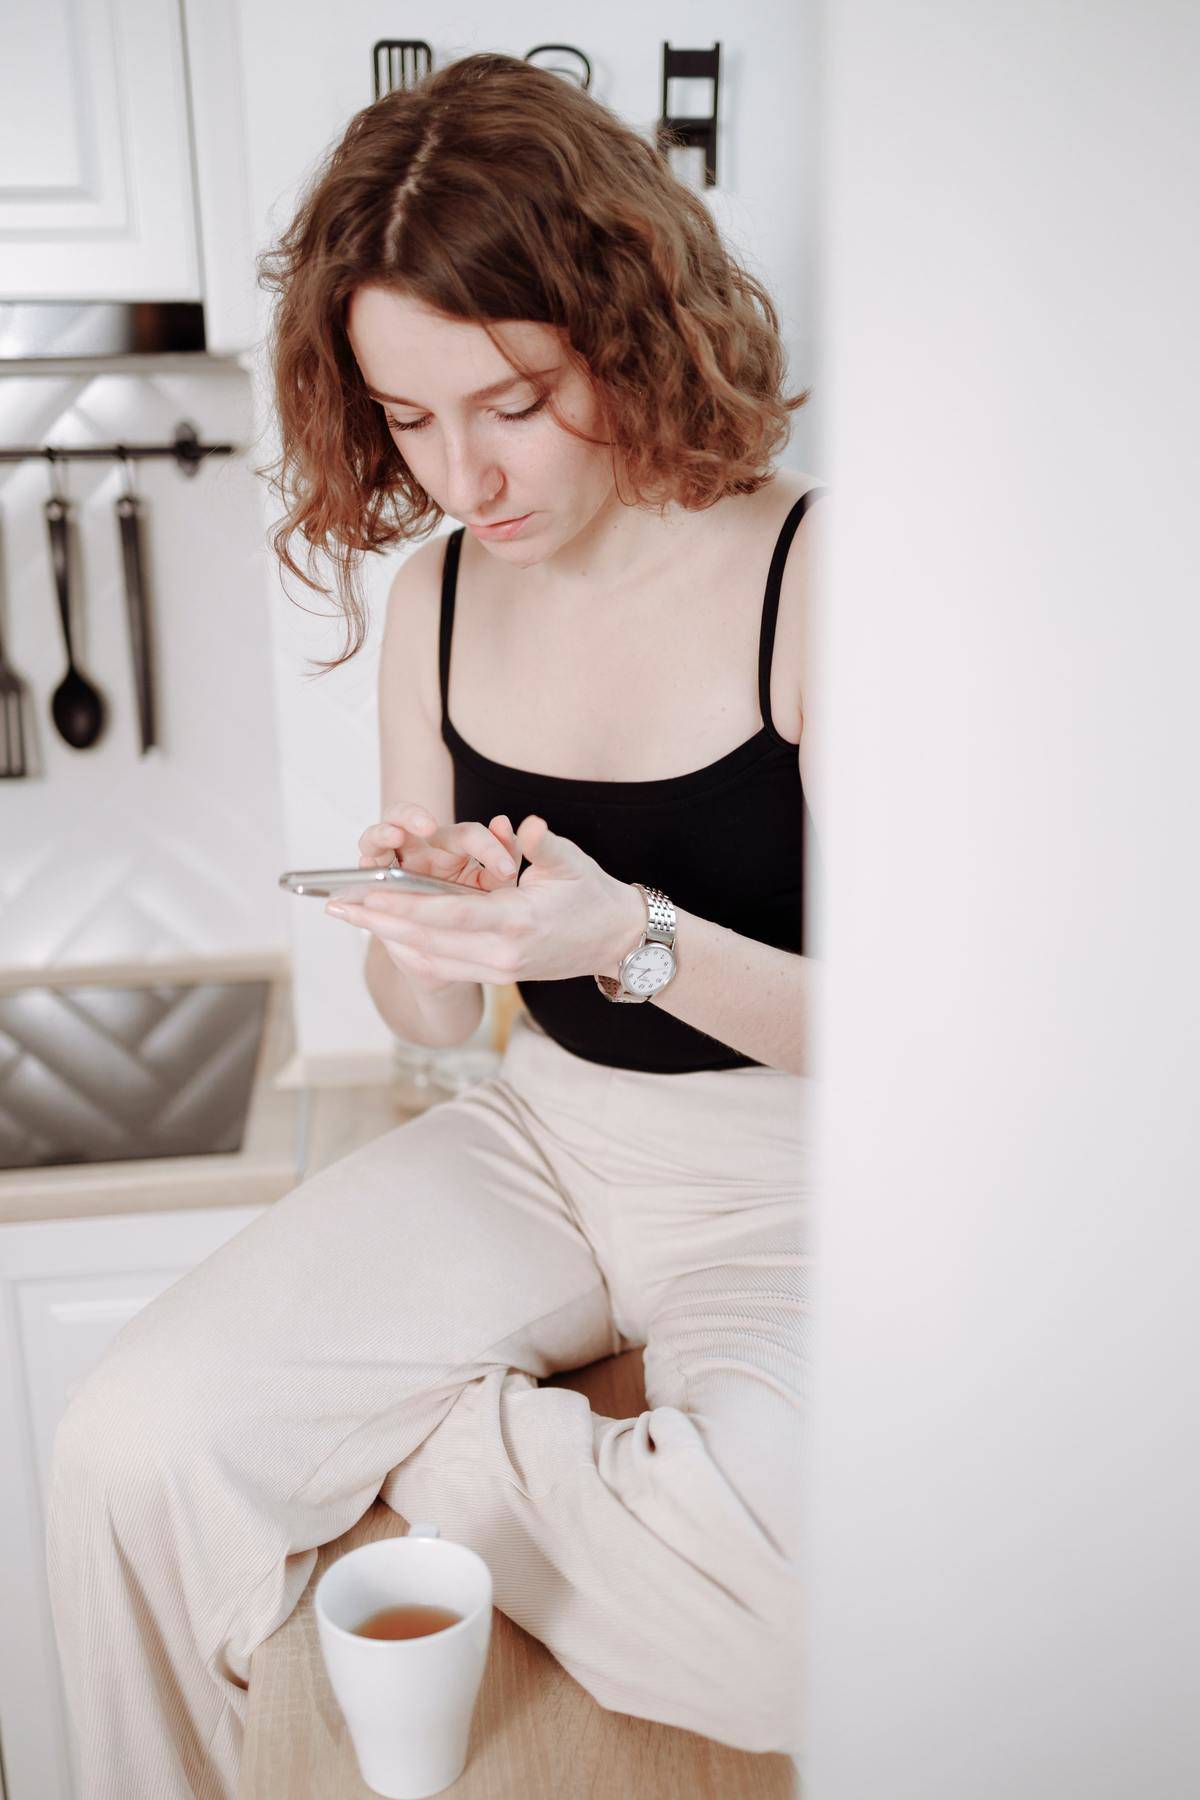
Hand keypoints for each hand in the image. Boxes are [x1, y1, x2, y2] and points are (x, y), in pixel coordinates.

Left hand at [327, 813, 642, 989]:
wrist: (617, 943)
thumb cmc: (593, 896)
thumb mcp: (570, 864)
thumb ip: (540, 844)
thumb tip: (520, 825)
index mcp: (516, 923)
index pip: (447, 915)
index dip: (403, 907)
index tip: (367, 895)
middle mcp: (500, 954)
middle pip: (426, 941)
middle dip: (378, 923)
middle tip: (337, 905)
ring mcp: (496, 970)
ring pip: (429, 956)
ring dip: (387, 936)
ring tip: (352, 916)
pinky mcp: (494, 975)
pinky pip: (443, 964)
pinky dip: (410, 949)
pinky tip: (386, 933)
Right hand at [357, 801, 520, 891]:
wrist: (460, 946)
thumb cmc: (478, 906)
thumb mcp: (498, 886)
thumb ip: (506, 856)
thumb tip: (503, 822)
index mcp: (453, 843)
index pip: (468, 834)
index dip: (488, 847)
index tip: (506, 869)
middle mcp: (419, 846)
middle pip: (406, 816)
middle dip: (413, 816)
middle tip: (428, 825)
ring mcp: (394, 862)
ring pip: (379, 835)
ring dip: (383, 833)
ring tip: (394, 837)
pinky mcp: (376, 883)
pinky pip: (366, 870)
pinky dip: (365, 868)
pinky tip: (369, 871)